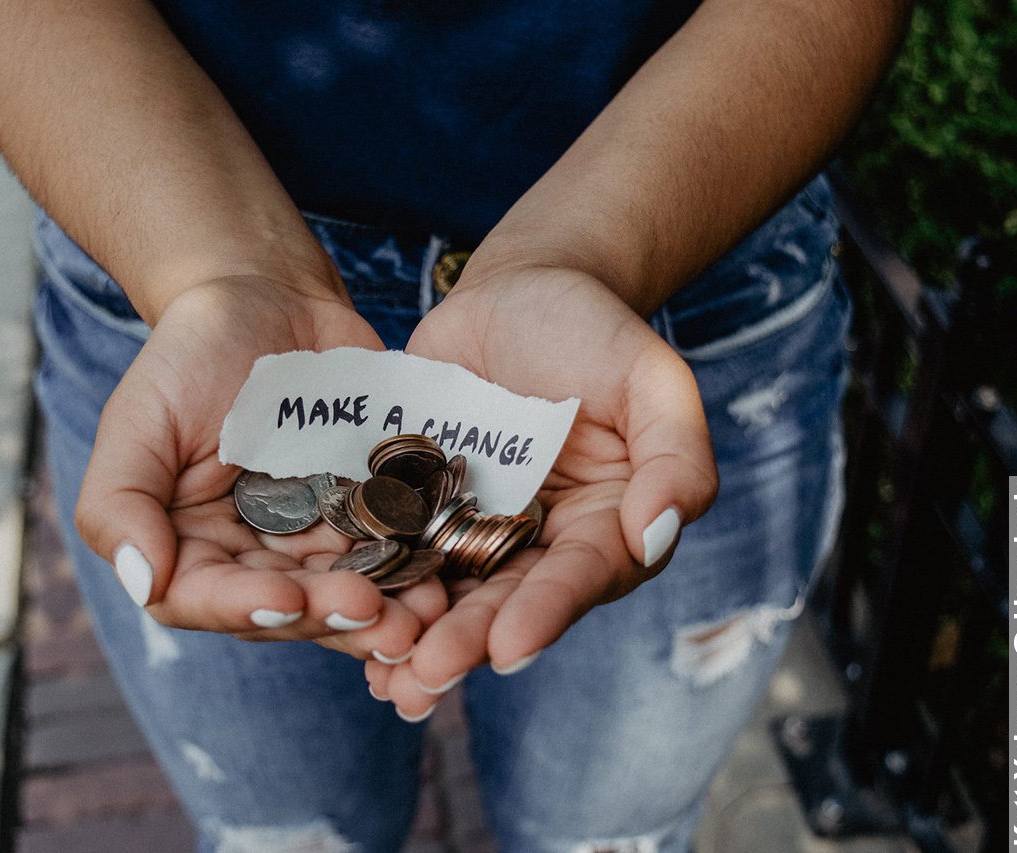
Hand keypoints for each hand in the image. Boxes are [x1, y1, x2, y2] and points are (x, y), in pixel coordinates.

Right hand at [74, 277, 447, 659]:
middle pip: (288, 609)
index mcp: (189, 546)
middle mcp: (252, 557)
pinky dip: (418, 568)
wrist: (269, 298)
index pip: (205, 599)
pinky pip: (395, 551)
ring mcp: (316, 539)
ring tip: (424, 615)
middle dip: (332, 617)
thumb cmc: (190, 354)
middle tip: (378, 615)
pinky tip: (447, 578)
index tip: (289, 600)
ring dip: (387, 612)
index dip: (246, 608)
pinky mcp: (369, 513)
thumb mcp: (139, 418)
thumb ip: (119, 502)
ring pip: (348, 593)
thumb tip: (143, 582)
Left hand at [367, 265, 717, 717]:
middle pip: (506, 601)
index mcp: (605, 526)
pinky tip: (341, 619)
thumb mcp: (651, 379)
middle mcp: (540, 543)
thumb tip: (656, 534)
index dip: (546, 613)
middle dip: (467, 642)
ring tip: (384, 678)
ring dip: (416, 637)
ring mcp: (475, 527)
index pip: (579, 577)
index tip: (509, 647)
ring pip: (447, 592)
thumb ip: (675, 455)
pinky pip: (397, 550)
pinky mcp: (420, 505)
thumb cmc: (596, 330)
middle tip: (426, 676)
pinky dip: (374, 585)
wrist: (519, 290)